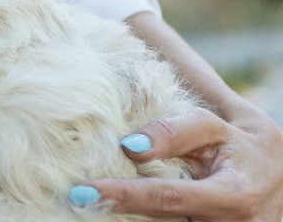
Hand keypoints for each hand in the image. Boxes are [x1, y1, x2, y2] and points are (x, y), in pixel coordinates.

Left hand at [72, 104, 282, 219]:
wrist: (279, 176)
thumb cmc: (241, 145)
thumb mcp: (213, 127)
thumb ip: (173, 132)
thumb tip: (130, 145)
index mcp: (234, 196)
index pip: (167, 197)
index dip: (124, 195)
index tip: (84, 192)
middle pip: (163, 221)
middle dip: (118, 212)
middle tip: (77, 199)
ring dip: (132, 217)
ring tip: (96, 202)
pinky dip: (148, 219)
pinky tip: (119, 208)